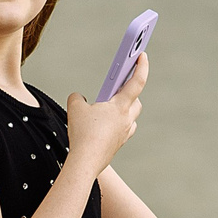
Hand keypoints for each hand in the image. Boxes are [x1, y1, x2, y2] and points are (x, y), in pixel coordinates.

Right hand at [64, 49, 146, 176]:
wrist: (85, 162)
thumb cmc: (82, 134)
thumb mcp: (74, 108)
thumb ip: (77, 97)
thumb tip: (79, 98)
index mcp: (120, 106)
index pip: (137, 81)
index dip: (141, 66)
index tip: (142, 55)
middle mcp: (126, 119)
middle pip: (136, 101)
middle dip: (129, 92)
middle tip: (119, 85)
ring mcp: (124, 133)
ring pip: (131, 117)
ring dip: (124, 110)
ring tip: (108, 108)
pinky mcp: (118, 145)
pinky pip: (123, 131)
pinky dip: (116, 125)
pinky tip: (103, 127)